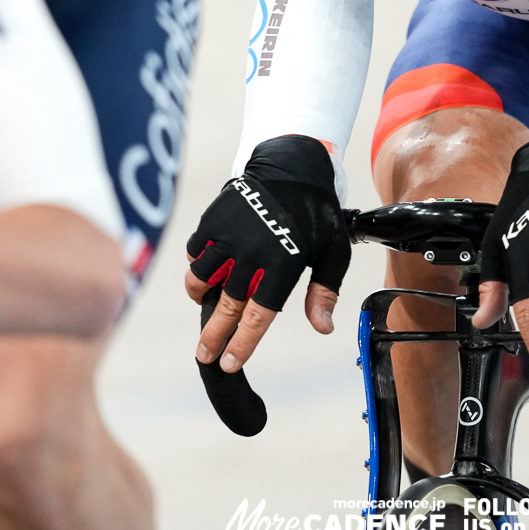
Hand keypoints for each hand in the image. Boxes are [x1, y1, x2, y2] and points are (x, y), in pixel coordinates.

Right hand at [186, 135, 350, 373]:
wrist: (292, 165)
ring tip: (206, 302)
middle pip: (226, 305)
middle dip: (213, 335)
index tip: (229, 364)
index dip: (242, 343)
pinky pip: (195, 251)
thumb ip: (325, 291)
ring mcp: (229, 235)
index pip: (259, 314)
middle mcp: (252, 252)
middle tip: (204, 355)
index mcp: (283, 264)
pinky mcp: (213, 219)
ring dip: (200, 295)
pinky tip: (207, 267)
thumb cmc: (316, 213)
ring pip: (200, 277)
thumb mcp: (333, 252)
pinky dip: (197, 263)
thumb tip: (323, 328)